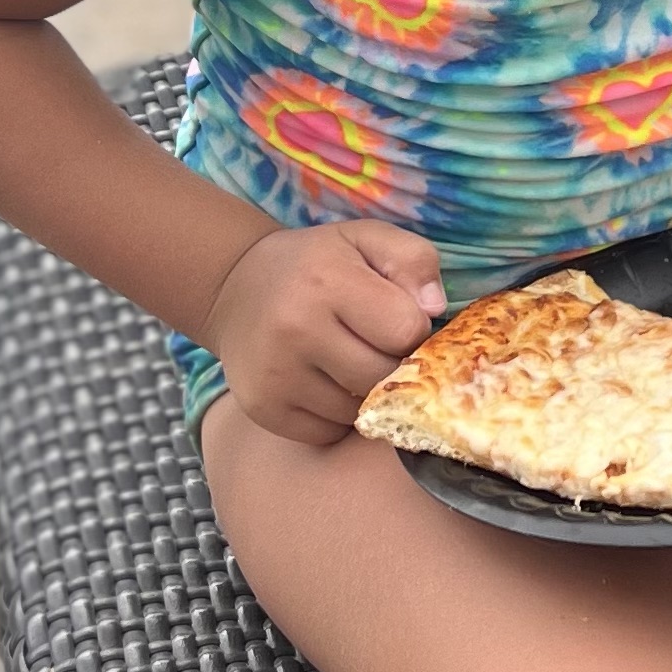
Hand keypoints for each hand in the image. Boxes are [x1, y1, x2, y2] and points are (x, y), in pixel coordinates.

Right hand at [200, 220, 446, 445]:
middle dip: (395, 365)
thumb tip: (435, 309)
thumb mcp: (368, 239)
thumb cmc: (318, 262)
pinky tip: (328, 383)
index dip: (416, 328)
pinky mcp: (262, 409)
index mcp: (327, 282)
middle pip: (383, 376)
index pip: (405, 330)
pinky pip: (328, 432)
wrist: (236, 288)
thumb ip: (414, 261)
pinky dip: (338, 416)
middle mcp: (296, 331)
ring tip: (352, 360)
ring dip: (367, 393)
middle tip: (381, 346)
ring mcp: (275, 375)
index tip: (401, 320)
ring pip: (358, 411)